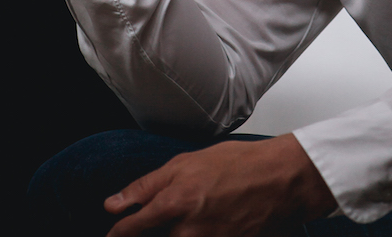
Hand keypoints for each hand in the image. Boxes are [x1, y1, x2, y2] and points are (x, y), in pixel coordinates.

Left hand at [103, 133, 336, 236]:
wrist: (279, 178)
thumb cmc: (236, 163)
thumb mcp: (187, 162)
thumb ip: (147, 185)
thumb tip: (114, 204)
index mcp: (176, 200)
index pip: (134, 227)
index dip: (120, 233)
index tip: (112, 235)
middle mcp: (189, 229)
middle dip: (156, 231)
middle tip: (168, 220)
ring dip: (178, 232)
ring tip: (188, 218)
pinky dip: (196, 235)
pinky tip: (207, 222)